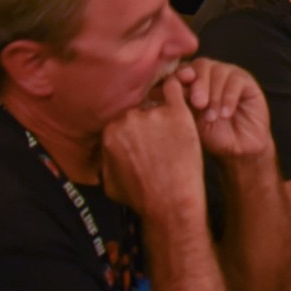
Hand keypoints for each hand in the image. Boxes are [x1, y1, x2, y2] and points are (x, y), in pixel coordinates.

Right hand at [101, 77, 208, 218]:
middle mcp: (128, 119)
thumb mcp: (110, 184)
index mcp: (110, 132)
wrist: (170, 202)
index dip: (136, 126)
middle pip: (140, 108)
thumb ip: (105, 163)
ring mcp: (152, 114)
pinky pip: (175, 88)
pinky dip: (179, 90)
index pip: (122, 118)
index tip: (146, 135)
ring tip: (176, 125)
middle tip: (163, 132)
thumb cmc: (142, 197)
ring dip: (165, 109)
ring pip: (158, 100)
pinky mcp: (177, 113)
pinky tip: (185, 97)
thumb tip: (104, 156)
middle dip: (149, 119)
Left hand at [173, 59, 273, 162]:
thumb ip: (180, 103)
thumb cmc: (212, 136)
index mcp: (192, 80)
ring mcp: (229, 75)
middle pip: (201, 65)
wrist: (238, 149)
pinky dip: (229, 98)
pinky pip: (236, 81)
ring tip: (212, 117)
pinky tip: (225, 114)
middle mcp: (210, 74)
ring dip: (214, 95)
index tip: (175, 90)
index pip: (182, 69)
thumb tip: (163, 90)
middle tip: (198, 104)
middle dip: (198, 84)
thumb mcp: (191, 121)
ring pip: (219, 71)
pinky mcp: (246, 81)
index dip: (179, 76)